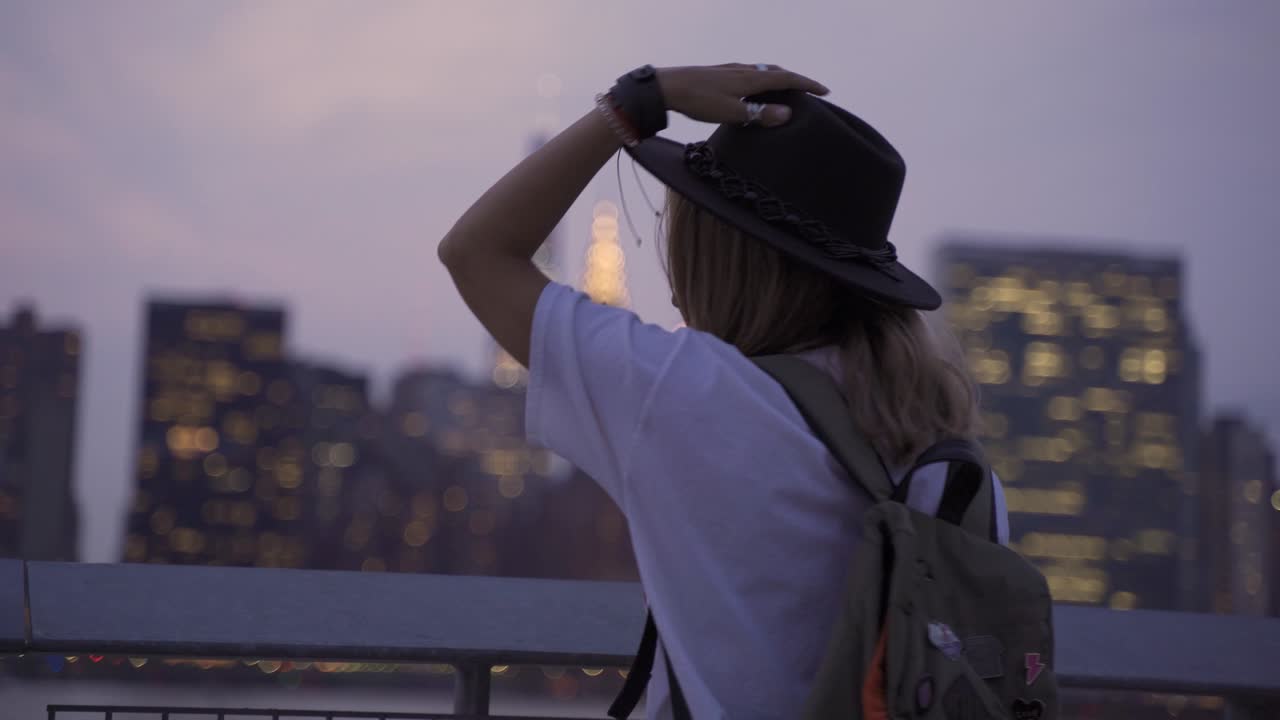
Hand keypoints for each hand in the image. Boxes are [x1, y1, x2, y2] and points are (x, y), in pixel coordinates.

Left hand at [657, 63, 829, 126]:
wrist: (667, 87)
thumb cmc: (698, 100)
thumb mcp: (731, 112)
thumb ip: (759, 114)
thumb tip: (787, 114)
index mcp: (750, 78)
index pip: (787, 78)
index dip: (807, 85)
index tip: (825, 91)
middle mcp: (743, 70)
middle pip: (777, 72)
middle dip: (796, 81)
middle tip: (809, 91)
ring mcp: (731, 70)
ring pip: (762, 72)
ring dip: (778, 80)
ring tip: (786, 91)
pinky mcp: (719, 74)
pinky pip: (749, 75)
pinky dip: (761, 82)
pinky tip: (753, 91)